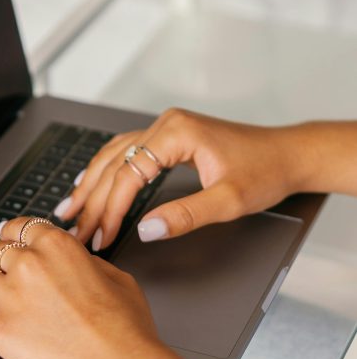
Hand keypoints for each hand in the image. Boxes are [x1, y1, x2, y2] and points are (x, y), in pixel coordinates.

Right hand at [58, 108, 302, 249]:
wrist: (288, 154)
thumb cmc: (265, 172)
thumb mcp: (229, 202)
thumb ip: (185, 216)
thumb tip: (146, 230)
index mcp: (176, 132)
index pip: (128, 172)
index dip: (110, 208)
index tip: (99, 235)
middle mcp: (165, 124)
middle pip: (115, 163)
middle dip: (93, 199)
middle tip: (74, 230)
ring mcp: (165, 127)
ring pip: (115, 155)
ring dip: (92, 183)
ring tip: (70, 209)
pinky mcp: (169, 136)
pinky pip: (127, 151)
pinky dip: (107, 171)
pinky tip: (92, 183)